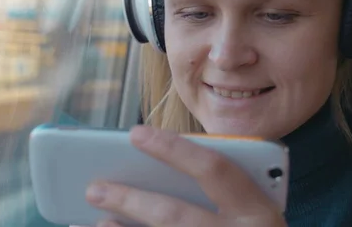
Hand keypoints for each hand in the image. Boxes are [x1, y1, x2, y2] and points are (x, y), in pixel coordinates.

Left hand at [83, 126, 286, 226]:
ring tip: (96, 221)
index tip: (135, 134)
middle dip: (130, 201)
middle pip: (174, 215)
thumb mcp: (251, 208)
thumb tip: (152, 171)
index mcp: (257, 210)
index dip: (173, 149)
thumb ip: (217, 188)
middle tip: (94, 189)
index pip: (213, 169)